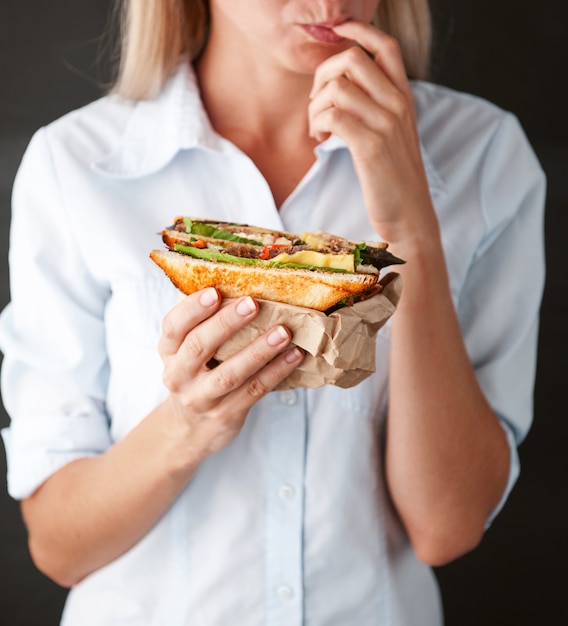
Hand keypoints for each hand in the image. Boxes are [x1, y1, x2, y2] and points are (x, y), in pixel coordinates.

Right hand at [158, 288, 303, 459]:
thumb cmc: (196, 374)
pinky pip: (254, 390)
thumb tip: (244, 284)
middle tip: (253, 303)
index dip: (193, 308)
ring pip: (230, 373)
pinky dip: (276, 371)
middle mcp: (179, 375)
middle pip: (199, 346)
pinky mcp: (226, 414)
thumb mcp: (187, 351)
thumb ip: (204, 324)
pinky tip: (294, 355)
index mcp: (169, 351)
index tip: (215, 291)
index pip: (173, 326)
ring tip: (283, 331)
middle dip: (226, 323)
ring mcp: (202, 398)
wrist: (190, 428)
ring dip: (259, 350)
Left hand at [308, 20, 437, 247]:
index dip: (357, 30)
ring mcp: (386, 124)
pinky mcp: (371, 146)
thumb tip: (340, 87)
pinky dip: (317, 126)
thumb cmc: (393, 178)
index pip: (385, 46)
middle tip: (316, 106)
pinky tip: (321, 143)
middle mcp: (398, 104)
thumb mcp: (392, 135)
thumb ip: (375, 107)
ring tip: (318, 132)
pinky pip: (332, 115)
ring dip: (315, 108)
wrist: (409, 216)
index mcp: (404, 97)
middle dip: (321, 77)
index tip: (335, 33)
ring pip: (336, 87)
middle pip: (351, 59)